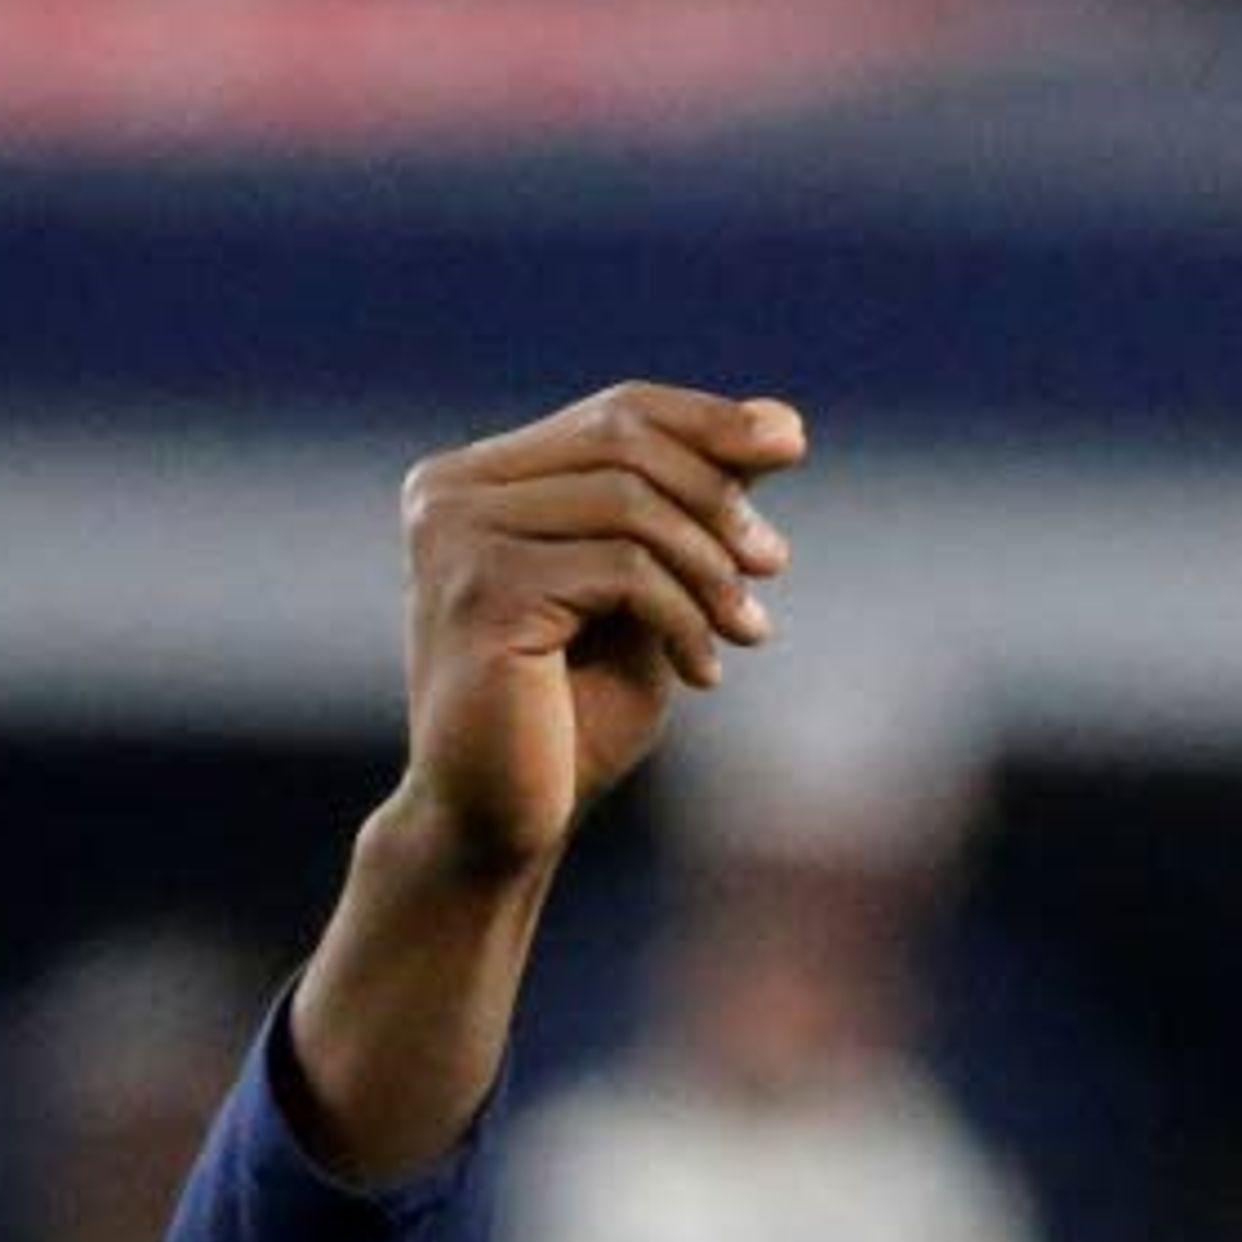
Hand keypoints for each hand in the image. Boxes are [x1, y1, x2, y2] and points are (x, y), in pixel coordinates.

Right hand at [388, 379, 806, 881]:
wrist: (498, 829)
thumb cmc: (570, 723)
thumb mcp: (646, 598)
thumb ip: (693, 513)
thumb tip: (783, 422)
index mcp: (477, 481)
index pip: (614, 412)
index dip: (709, 422)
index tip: (791, 447)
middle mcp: (450, 495)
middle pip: (623, 441)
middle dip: (718, 499)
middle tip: (773, 565)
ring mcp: (457, 540)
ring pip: (629, 503)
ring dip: (709, 567)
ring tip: (747, 630)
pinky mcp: (483, 596)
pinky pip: (622, 570)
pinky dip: (683, 617)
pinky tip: (704, 674)